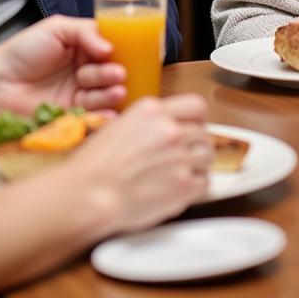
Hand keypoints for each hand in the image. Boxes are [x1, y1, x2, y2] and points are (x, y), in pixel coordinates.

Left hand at [0, 16, 126, 114]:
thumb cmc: (25, 51)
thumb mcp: (56, 28)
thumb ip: (84, 32)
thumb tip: (110, 47)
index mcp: (84, 48)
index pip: (110, 49)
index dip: (119, 52)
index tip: (125, 54)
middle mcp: (85, 70)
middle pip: (109, 73)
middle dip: (115, 74)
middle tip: (118, 74)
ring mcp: (80, 93)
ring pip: (104, 94)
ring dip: (112, 93)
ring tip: (117, 91)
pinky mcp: (73, 114)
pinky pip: (94, 115)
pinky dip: (105, 115)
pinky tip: (111, 112)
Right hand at [67, 94, 210, 233]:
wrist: (90, 193)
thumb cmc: (95, 164)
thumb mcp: (120, 126)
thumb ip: (148, 124)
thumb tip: (166, 129)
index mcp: (152, 110)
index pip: (196, 106)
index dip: (196, 120)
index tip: (192, 129)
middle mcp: (169, 128)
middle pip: (203, 133)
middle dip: (195, 145)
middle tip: (182, 157)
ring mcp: (179, 156)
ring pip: (207, 156)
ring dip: (197, 166)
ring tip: (179, 174)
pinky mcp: (184, 184)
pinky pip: (205, 182)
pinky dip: (195, 188)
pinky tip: (178, 190)